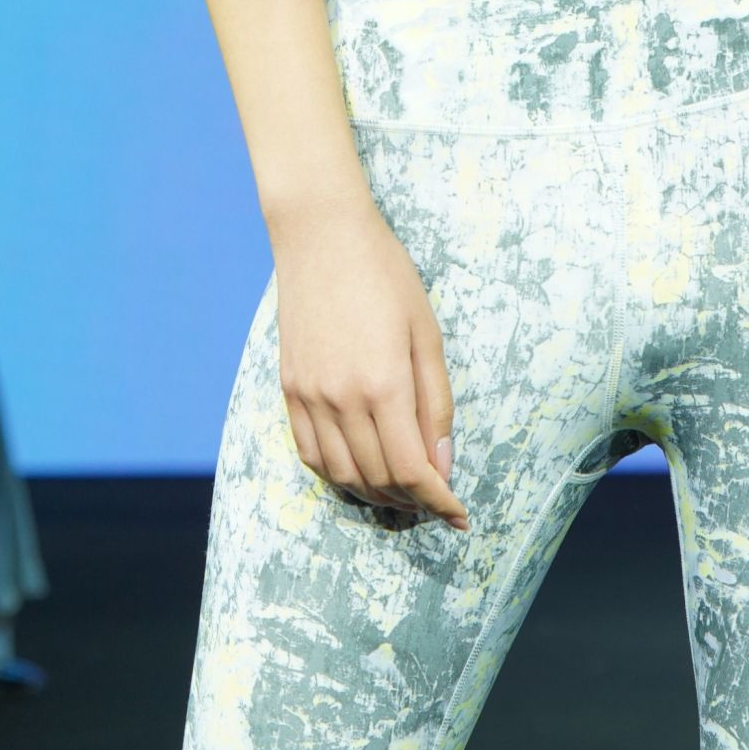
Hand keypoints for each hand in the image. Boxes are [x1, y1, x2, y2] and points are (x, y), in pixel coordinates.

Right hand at [272, 202, 467, 531]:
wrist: (321, 234)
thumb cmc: (385, 274)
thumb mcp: (427, 333)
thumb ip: (435, 404)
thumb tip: (441, 465)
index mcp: (385, 383)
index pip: (413, 470)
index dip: (439, 501)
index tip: (459, 515)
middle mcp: (342, 398)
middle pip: (379, 478)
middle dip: (412, 501)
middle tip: (435, 501)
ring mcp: (309, 395)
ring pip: (342, 474)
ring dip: (375, 494)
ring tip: (401, 493)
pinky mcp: (289, 388)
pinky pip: (310, 453)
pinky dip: (336, 474)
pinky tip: (359, 471)